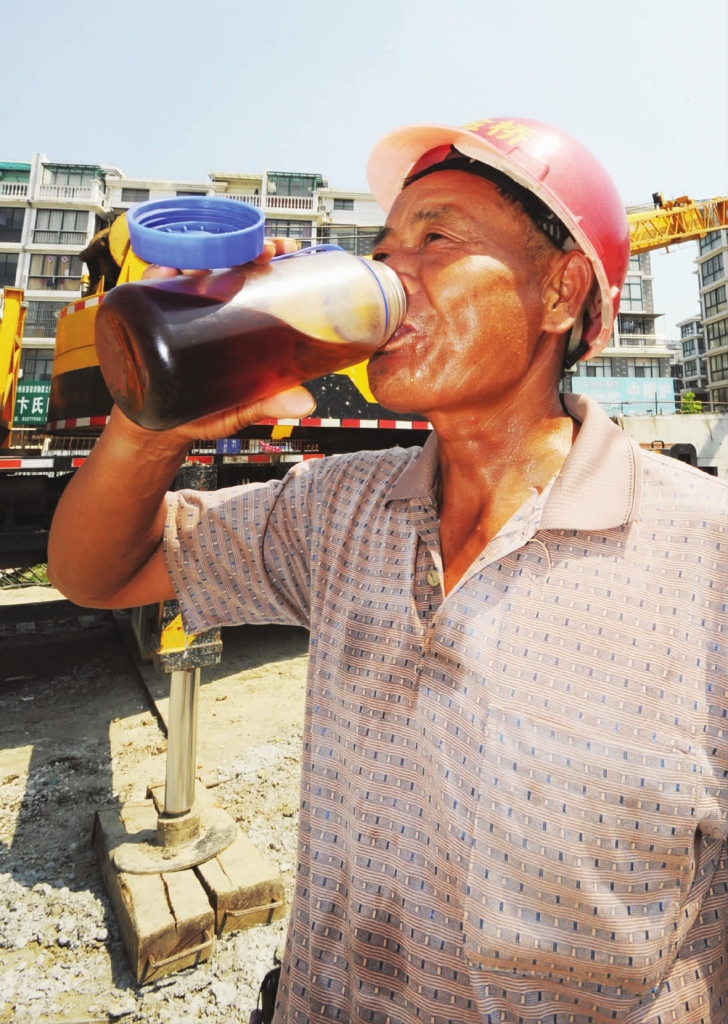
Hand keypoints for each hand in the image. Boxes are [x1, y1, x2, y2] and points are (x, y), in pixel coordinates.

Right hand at [117, 238, 314, 444]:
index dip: (269, 254)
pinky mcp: (149, 314)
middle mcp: (207, 301)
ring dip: (205, 252)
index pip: (252, 272)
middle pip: (225, 259)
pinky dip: (158, 272)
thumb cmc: (203, 411)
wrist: (159, 428)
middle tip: (265, 254)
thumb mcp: (240, 408)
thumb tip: (305, 403)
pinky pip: (150, 285)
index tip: (288, 251)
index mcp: (234, 314)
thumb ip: (269, 403)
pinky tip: (169, 271)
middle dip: (245, 246)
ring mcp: (178, 304)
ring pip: (189, 264)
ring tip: (220, 261)